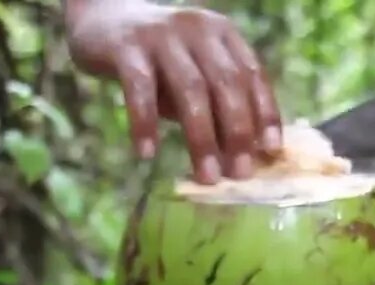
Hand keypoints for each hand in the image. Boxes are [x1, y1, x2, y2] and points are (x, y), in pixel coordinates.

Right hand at [65, 1, 281, 182]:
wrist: (102, 17)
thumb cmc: (159, 60)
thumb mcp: (194, 74)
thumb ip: (216, 105)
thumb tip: (243, 156)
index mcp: (222, 34)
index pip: (252, 74)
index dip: (266, 113)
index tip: (272, 151)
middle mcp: (197, 29)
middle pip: (226, 83)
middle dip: (237, 132)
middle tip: (240, 173)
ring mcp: (162, 35)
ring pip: (190, 89)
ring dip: (201, 138)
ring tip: (206, 176)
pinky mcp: (126, 47)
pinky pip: (140, 89)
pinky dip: (145, 123)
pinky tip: (147, 153)